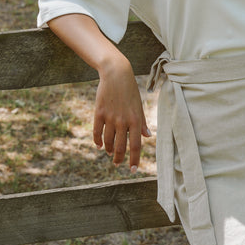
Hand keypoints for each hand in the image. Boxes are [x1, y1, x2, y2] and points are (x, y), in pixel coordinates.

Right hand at [48, 14, 151, 172]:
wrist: (116, 74)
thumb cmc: (130, 91)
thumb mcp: (139, 106)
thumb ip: (142, 122)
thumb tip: (147, 136)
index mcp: (136, 120)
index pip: (136, 145)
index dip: (134, 159)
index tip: (133, 170)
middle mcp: (123, 121)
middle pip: (120, 147)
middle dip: (119, 158)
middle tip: (118, 164)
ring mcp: (110, 118)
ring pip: (108, 142)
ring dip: (109, 150)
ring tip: (110, 153)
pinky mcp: (99, 113)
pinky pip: (97, 132)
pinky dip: (98, 141)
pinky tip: (99, 145)